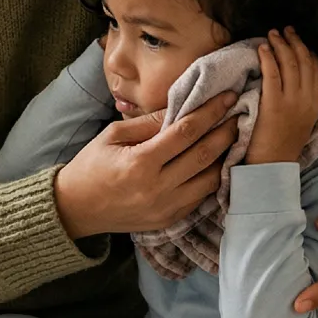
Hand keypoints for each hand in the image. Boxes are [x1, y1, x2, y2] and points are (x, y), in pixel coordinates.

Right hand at [54, 93, 239, 238]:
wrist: (77, 209)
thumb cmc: (91, 166)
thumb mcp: (112, 136)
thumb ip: (147, 123)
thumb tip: (180, 108)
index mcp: (140, 163)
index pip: (185, 132)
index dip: (210, 112)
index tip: (228, 97)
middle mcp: (157, 188)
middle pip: (204, 156)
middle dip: (226, 132)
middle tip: (240, 113)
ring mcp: (166, 208)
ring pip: (210, 180)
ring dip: (226, 157)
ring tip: (234, 137)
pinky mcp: (169, 220)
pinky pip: (201, 197)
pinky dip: (212, 178)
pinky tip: (218, 161)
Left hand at [249, 28, 317, 164]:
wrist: (273, 168)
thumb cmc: (282, 149)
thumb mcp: (301, 125)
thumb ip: (302, 105)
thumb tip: (295, 89)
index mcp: (315, 106)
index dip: (310, 53)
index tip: (301, 42)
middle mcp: (307, 101)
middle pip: (306, 62)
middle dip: (296, 42)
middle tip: (286, 30)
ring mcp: (291, 102)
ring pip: (290, 64)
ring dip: (282, 45)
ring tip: (273, 34)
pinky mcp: (273, 105)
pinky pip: (272, 74)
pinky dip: (268, 58)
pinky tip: (263, 48)